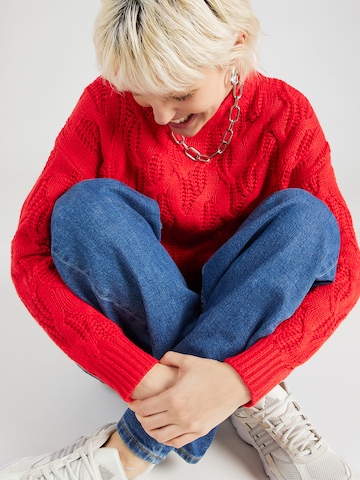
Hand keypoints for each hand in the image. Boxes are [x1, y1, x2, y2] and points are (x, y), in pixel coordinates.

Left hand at [128, 351, 250, 447]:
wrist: (235, 384)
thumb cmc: (213, 373)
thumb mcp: (188, 360)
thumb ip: (169, 358)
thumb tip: (159, 360)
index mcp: (173, 398)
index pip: (145, 408)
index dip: (135, 406)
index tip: (132, 403)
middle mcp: (178, 415)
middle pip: (149, 423)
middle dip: (140, 417)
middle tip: (139, 411)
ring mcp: (189, 426)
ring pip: (160, 436)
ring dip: (151, 430)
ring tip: (150, 422)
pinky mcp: (198, 431)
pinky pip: (176, 442)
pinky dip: (166, 439)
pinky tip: (165, 432)